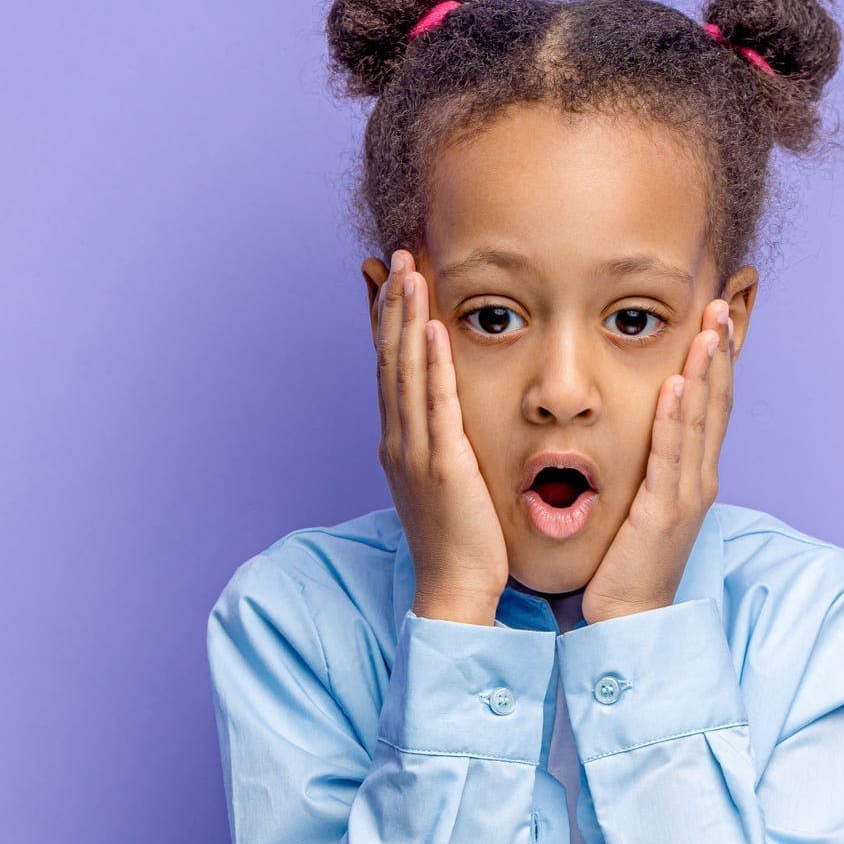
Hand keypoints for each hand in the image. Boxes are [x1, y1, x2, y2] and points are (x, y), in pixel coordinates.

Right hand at [377, 248, 507, 625]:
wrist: (454, 589)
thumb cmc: (458, 541)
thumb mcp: (445, 482)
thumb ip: (443, 444)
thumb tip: (447, 419)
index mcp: (398, 442)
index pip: (388, 368)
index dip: (385, 320)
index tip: (386, 278)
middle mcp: (398, 440)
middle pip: (390, 359)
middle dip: (392, 304)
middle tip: (397, 255)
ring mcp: (414, 452)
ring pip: (407, 372)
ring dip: (408, 319)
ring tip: (411, 271)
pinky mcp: (441, 466)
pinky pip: (436, 405)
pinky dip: (433, 363)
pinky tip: (435, 329)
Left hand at [581, 297, 735, 625]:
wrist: (628, 619)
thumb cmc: (626, 563)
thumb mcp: (639, 503)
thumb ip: (643, 467)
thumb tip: (633, 434)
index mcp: (693, 475)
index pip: (710, 405)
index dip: (717, 361)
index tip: (716, 317)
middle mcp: (699, 479)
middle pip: (716, 402)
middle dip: (721, 351)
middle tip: (723, 303)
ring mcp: (686, 495)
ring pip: (701, 420)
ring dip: (707, 370)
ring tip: (710, 326)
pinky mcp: (665, 512)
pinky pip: (672, 455)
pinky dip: (676, 417)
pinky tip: (679, 383)